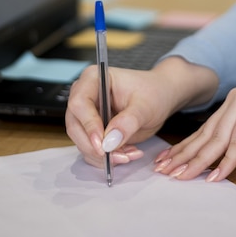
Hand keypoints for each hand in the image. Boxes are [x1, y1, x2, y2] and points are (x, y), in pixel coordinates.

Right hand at [65, 57, 217, 168]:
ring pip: (81, 141)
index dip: (88, 125)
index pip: (79, 103)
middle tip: (119, 157)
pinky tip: (127, 154)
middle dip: (95, 147)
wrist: (160, 97)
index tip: (103, 145)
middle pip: (75, 125)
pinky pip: (91, 149)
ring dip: (103, 156)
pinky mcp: (92, 130)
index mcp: (94, 78)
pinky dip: (106, 158)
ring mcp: (86, 114)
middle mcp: (85, 95)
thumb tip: (109, 142)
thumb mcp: (145, 106)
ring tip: (129, 154)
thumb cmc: (153, 92)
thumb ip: (128, 122)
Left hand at [154, 86, 235, 181]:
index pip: (202, 130)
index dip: (183, 148)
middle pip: (203, 135)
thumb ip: (234, 143)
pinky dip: (225, 164)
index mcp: (230, 105)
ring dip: (197, 162)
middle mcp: (232, 103)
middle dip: (182, 155)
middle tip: (163, 171)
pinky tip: (214, 178)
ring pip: (215, 141)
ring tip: (180, 176)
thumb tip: (215, 161)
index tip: (165, 161)